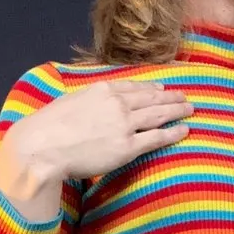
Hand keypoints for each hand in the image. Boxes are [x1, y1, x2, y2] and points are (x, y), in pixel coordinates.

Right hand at [5, 79, 193, 182]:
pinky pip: (156, 137)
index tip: (161, 88)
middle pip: (151, 97)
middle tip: (184, 97)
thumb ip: (88, 101)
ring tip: (190, 109)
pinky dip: (173, 132)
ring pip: (158, 114)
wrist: (43, 146)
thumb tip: (93, 105)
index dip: (150, 87)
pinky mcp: (128, 146)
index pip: (133, 86)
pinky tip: (184, 130)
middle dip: (170, 97)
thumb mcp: (70, 101)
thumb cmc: (48, 128)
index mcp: (102, 89)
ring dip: (176, 110)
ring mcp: (124, 124)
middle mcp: (117, 103)